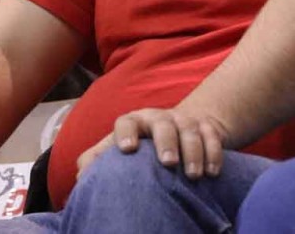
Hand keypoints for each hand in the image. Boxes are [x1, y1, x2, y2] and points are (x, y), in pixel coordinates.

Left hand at [76, 107, 228, 180]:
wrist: (178, 126)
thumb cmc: (142, 143)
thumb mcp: (120, 145)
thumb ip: (98, 158)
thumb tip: (80, 176)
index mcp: (134, 121)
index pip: (126, 122)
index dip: (125, 134)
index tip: (126, 150)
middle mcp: (159, 119)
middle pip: (162, 124)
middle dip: (165, 142)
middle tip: (167, 163)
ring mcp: (184, 121)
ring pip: (190, 130)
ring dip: (193, 151)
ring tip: (193, 175)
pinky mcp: (206, 128)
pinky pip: (212, 136)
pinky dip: (214, 152)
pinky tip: (213, 172)